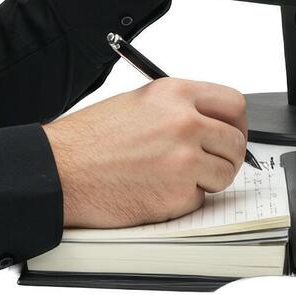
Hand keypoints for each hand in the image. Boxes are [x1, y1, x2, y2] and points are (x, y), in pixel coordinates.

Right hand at [42, 78, 249, 227]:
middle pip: (235, 142)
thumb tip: (210, 123)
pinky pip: (200, 199)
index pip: (233, 104)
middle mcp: (184, 123)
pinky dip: (183, 200)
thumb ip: (177, 108)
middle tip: (209, 162)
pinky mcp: (177, 194)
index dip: (235, 123)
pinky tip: (155, 190)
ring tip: (173, 176)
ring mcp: (184, 160)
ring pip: (224, 173)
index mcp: (174, 94)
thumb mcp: (137, 103)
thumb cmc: (88, 140)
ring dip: (207, 179)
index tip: (231, 133)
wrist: (60, 171)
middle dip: (226, 155)